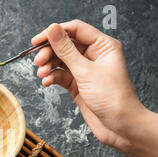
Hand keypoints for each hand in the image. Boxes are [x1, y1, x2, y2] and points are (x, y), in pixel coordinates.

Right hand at [31, 20, 146, 149]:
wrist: (120, 126)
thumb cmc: (112, 98)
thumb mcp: (86, 72)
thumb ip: (66, 50)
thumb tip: (53, 30)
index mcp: (103, 46)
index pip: (75, 29)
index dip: (55, 32)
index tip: (37, 40)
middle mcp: (94, 55)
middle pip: (65, 45)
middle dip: (50, 52)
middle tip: (38, 61)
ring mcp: (86, 70)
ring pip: (61, 61)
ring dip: (49, 66)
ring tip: (41, 74)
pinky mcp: (79, 84)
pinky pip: (61, 75)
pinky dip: (52, 77)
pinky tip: (47, 82)